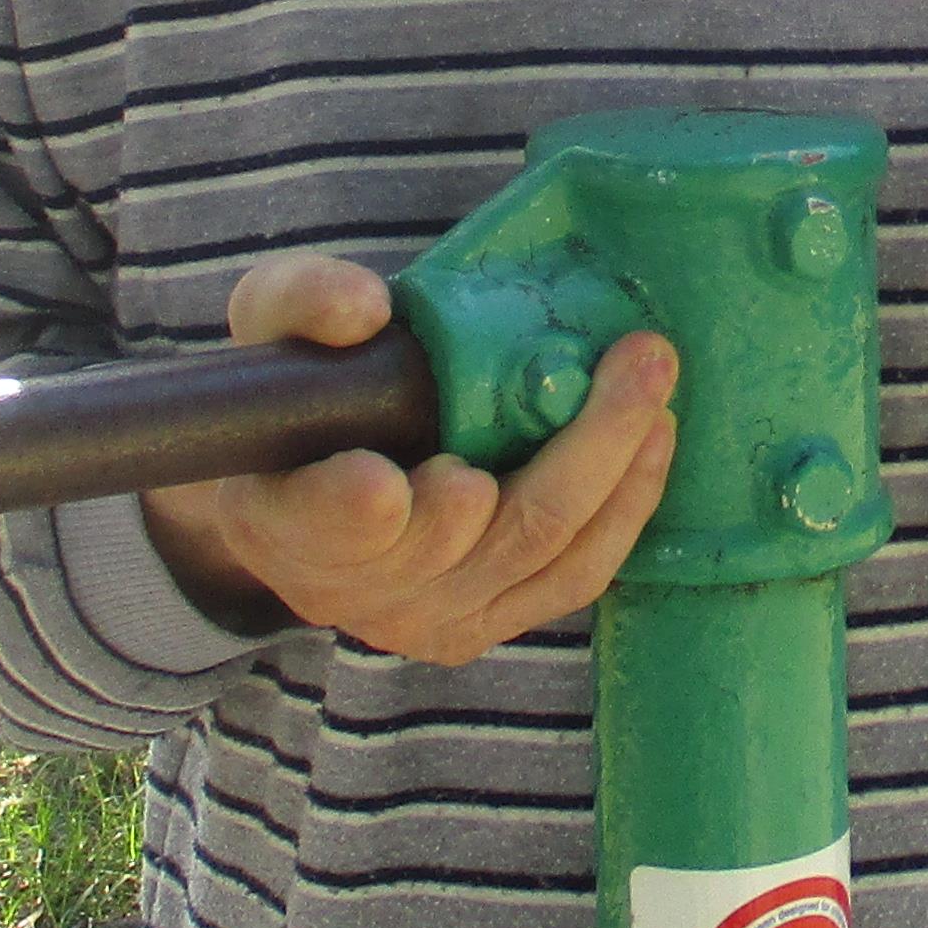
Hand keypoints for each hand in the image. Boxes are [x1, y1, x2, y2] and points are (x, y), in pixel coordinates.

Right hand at [139, 255, 678, 666]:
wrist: (305, 488)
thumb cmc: (297, 393)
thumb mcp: (270, 326)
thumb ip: (302, 304)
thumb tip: (364, 306)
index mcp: (282, 519)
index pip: (321, 523)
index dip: (351, 510)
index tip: (386, 481)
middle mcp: (354, 590)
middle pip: (465, 537)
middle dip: (567, 454)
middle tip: (630, 365)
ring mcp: (427, 620)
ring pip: (536, 554)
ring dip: (613, 469)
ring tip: (657, 391)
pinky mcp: (489, 623)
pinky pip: (572, 577)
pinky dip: (622, 510)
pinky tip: (654, 441)